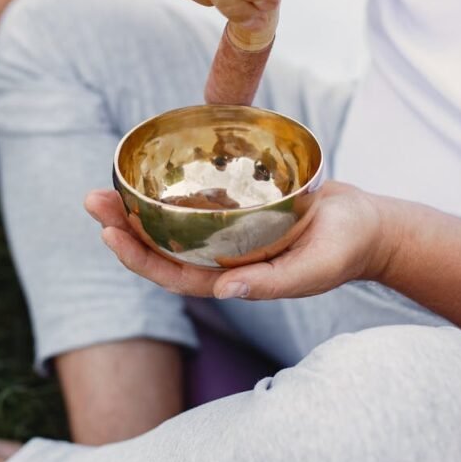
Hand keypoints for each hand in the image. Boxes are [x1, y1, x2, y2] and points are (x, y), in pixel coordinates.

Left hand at [85, 182, 400, 300]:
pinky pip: (196, 198)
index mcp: (233, 278)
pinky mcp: (238, 205)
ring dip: (137, 205)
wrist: (369, 224)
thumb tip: (223, 292)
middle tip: (92, 198)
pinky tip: (149, 169)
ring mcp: (228, 231)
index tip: (108, 233)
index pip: (174, 274)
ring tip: (106, 182)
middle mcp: (223, 256)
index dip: (138, 258)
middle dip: (123, 226)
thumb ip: (272, 284)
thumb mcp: (313, 268)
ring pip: (172, 221)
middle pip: (162, 245)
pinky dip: (170, 187)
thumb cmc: (344, 249)